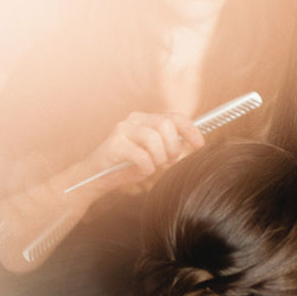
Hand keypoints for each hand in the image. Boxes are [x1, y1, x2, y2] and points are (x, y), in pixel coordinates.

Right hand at [84, 110, 204, 187]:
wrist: (96, 178)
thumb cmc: (126, 167)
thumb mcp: (153, 155)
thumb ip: (168, 147)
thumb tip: (190, 146)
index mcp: (146, 119)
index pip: (174, 117)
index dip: (190, 130)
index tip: (199, 144)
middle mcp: (134, 119)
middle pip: (166, 125)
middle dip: (172, 148)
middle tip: (167, 161)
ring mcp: (123, 130)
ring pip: (155, 139)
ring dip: (159, 159)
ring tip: (152, 166)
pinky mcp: (115, 144)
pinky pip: (142, 155)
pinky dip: (147, 167)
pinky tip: (142, 170)